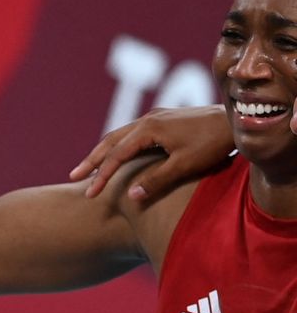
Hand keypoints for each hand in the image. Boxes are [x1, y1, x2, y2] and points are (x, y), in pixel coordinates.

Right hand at [68, 105, 230, 200]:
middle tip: (73, 177)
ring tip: (90, 166)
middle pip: (111, 141)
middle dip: (92, 160)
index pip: (117, 156)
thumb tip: (130, 196)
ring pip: (121, 134)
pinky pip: (133, 131)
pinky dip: (119, 144)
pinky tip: (119, 153)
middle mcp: (148, 118)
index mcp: (148, 129)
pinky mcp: (165, 118)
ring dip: (104, 151)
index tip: (90, 194)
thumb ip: (156, 180)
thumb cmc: (213, 144)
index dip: (101, 176)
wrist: (238, 120)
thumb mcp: (185, 165)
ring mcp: (157, 116)